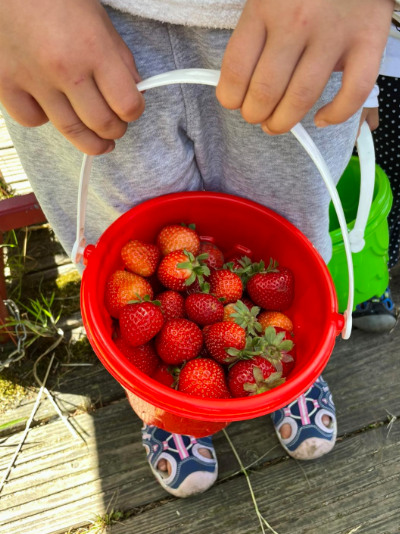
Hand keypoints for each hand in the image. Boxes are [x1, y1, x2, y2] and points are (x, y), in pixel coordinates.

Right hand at [0, 0, 144, 154]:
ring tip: (96, 141)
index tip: (132, 111)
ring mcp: (32, 78)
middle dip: (115, 131)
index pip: (127, 104)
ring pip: (70, 131)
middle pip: (101, 124)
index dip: (134, 111)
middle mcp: (64, 68)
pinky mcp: (5, 83)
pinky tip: (51, 108)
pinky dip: (44, 119)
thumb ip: (120, 59)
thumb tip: (135, 92)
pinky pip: (32, 119)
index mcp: (93, 48)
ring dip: (90, 141)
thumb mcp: (98, 19)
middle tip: (115, 129)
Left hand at [216, 0, 393, 133]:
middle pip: (266, 90)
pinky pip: (354, 91)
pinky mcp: (367, 40)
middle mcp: (297, 21)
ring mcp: (334, 33)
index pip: (237, 68)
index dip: (230, 97)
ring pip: (302, 97)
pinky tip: (322, 118)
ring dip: (283, 121)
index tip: (233, 102)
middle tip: (256, 116)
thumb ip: (256, 30)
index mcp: (265, 6)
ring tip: (277, 124)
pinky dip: (337, 114)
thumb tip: (242, 80)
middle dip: (255, 114)